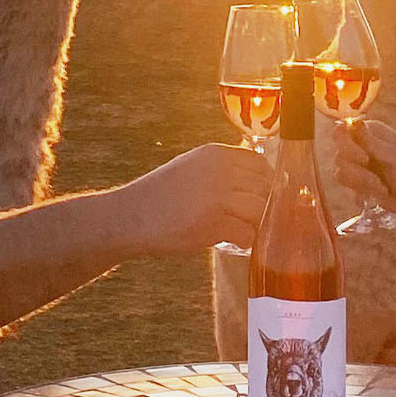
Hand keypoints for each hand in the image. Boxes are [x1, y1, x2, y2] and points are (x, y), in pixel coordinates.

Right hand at [117, 143, 268, 255]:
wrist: (129, 216)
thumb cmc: (160, 196)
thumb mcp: (191, 167)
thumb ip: (221, 170)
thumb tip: (258, 183)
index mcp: (215, 153)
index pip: (260, 164)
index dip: (266, 183)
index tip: (262, 197)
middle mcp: (220, 170)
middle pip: (265, 188)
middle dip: (264, 206)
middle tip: (255, 220)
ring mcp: (218, 196)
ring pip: (261, 211)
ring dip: (256, 225)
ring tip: (244, 232)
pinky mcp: (213, 223)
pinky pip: (247, 234)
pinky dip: (244, 242)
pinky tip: (233, 242)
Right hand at [333, 119, 395, 220]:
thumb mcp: (395, 156)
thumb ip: (372, 142)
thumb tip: (354, 120)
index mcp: (371, 132)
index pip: (342, 130)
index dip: (346, 144)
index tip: (364, 158)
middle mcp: (359, 145)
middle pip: (339, 153)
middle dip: (358, 171)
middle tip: (376, 180)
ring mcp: (355, 164)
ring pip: (340, 171)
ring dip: (362, 183)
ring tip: (382, 188)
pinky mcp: (354, 181)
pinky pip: (345, 186)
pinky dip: (362, 192)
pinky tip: (378, 194)